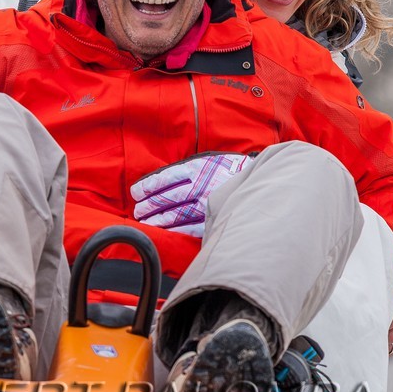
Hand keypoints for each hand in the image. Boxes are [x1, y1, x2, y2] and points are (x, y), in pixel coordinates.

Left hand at [130, 153, 250, 236]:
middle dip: (148, 206)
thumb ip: (184, 169)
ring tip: (146, 222)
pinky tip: (164, 231)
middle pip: (165, 198)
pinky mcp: (213, 218)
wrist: (256, 181)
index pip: (163, 179)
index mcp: (196, 168)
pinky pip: (188, 227)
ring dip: (156, 220)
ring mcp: (207, 203)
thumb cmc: (226, 170)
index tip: (136, 193)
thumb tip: (157, 182)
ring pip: (174, 215)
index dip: (146, 187)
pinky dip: (173, 230)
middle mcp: (200, 185)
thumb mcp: (206, 160)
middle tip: (139, 211)